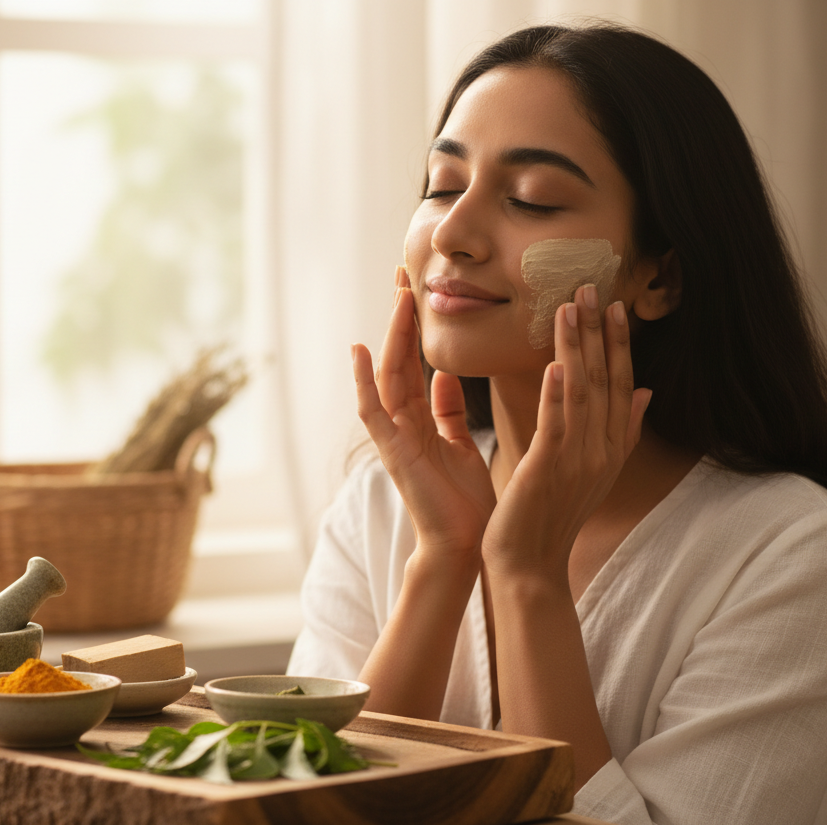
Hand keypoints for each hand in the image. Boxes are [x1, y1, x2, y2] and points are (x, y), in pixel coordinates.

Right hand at [352, 267, 496, 561]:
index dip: (415, 327)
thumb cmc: (466, 503)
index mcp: (420, 421)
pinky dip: (365, 381)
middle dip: (401, 318)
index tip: (418, 289)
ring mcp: (394, 438)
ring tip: (398, 296)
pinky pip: (373, 412)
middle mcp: (402, 424)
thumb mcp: (460, 444)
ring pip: (388, 376)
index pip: (414, 363)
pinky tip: (361, 350)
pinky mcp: (393, 454)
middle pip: (398, 360)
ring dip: (393, 335)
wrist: (465, 547)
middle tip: (403, 274)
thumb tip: (446, 377)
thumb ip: (448, 411)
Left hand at [482, 284, 651, 585]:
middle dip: (600, 333)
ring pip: (581, 393)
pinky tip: (553, 364)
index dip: (620, 345)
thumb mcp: (594, 470)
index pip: (622, 385)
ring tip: (570, 309)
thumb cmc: (553, 516)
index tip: (616, 306)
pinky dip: (555, 394)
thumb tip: (647, 391)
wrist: (531, 566)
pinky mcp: (548, 470)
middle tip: (592, 287)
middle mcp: (602, 451)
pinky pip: (555, 426)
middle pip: (606, 381)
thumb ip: (620, 429)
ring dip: (577, 349)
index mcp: (611, 447)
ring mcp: (578, 461)